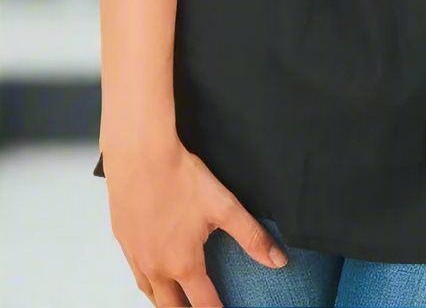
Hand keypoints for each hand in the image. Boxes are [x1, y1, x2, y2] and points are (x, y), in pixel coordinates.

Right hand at [103, 138, 287, 307]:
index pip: (203, 304)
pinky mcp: (123, 242)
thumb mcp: (224, 207)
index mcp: (183, 264)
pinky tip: (153, 273)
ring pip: (149, 294)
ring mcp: (136, 257)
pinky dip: (148, 283)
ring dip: (165, 301)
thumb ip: (251, 236)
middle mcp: (156, 268)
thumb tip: (277, 260)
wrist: (140, 158)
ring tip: (179, 301)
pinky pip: (135, 274)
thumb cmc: (181, 179)